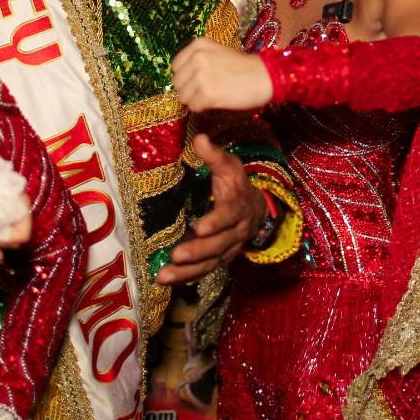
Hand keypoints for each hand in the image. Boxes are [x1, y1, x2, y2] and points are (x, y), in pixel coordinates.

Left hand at [157, 134, 266, 284]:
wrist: (256, 211)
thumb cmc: (237, 185)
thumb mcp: (230, 167)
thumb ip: (214, 156)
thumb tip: (200, 138)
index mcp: (238, 207)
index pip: (228, 216)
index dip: (216, 222)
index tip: (200, 227)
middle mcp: (235, 233)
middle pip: (218, 246)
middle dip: (197, 252)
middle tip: (176, 256)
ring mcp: (227, 249)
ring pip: (209, 264)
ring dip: (187, 272)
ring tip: (163, 276)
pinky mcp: (218, 260)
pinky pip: (203, 272)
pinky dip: (186, 278)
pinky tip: (168, 281)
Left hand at [173, 37, 273, 112]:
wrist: (264, 77)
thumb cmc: (242, 67)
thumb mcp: (216, 53)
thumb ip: (196, 60)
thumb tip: (179, 78)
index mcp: (198, 45)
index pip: (176, 66)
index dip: (186, 77)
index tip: (200, 80)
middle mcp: (197, 57)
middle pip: (177, 83)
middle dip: (189, 90)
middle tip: (208, 89)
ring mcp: (201, 75)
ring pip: (183, 97)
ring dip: (196, 100)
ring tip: (213, 95)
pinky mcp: (208, 93)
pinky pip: (193, 107)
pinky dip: (203, 108)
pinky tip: (217, 101)